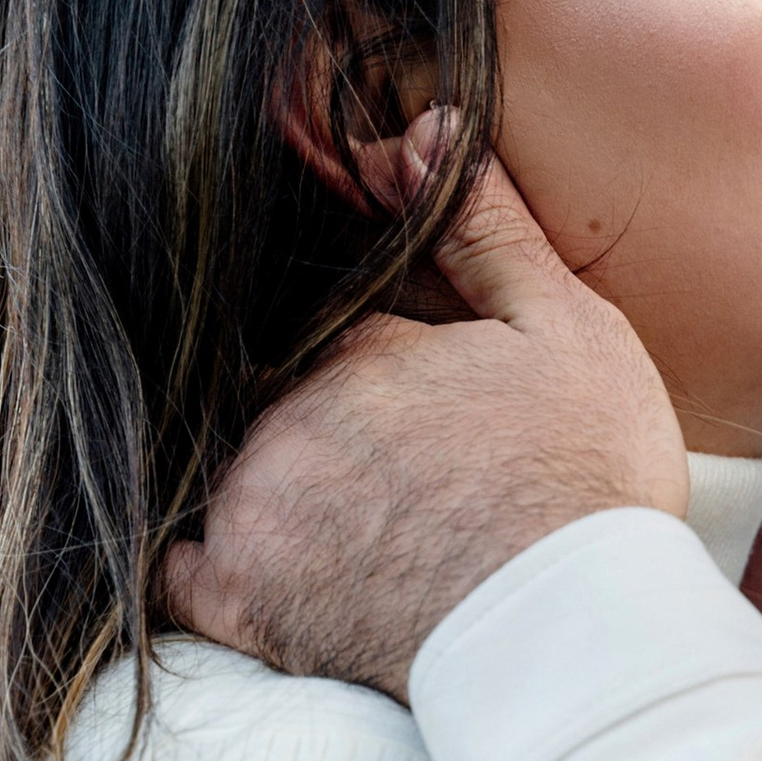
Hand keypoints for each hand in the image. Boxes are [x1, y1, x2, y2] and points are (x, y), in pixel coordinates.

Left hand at [161, 119, 685, 698]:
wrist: (566, 633)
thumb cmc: (585, 480)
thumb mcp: (569, 330)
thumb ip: (488, 231)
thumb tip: (423, 127)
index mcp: (360, 349)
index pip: (330, 337)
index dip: (368, 371)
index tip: (410, 413)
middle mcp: (288, 417)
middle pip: (273, 406)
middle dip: (317, 435)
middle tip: (389, 482)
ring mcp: (255, 509)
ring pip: (227, 478)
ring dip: (266, 496)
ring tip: (343, 534)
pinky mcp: (243, 602)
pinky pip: (176, 577)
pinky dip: (203, 570)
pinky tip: (247, 572)